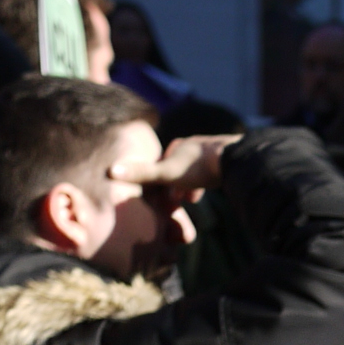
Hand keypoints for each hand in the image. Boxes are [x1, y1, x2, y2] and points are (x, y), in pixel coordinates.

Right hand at [112, 133, 238, 204]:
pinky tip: (209, 191)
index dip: (159, 180)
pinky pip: (214, 171)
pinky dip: (207, 182)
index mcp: (178, 146)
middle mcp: (194, 144)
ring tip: (192, 198)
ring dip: (191, 184)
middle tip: (177, 200)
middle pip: (179, 167)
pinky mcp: (227, 159)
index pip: (163, 163)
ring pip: (196, 170)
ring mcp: (211, 150)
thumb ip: (141, 174)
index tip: (162, 195)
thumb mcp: (166, 174)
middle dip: (176, 183)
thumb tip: (109, 171)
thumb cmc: (198, 169)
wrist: (234, 161)